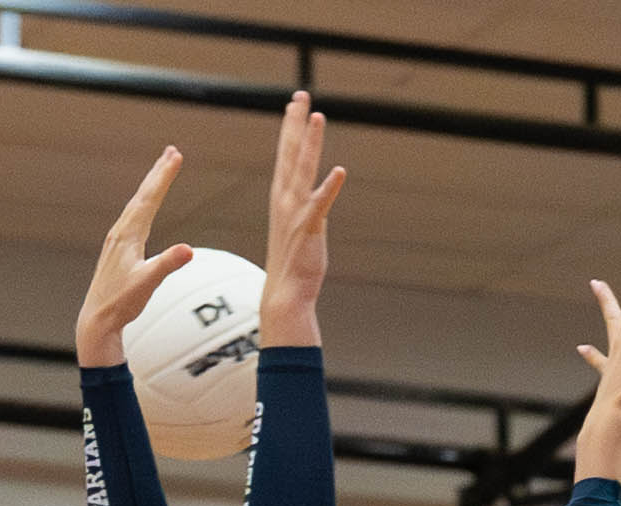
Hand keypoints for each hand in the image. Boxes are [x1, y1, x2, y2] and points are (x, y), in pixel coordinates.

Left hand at [77, 146, 195, 366]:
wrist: (97, 319)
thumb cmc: (121, 303)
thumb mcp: (147, 284)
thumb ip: (167, 264)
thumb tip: (188, 249)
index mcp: (128, 235)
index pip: (150, 198)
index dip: (164, 176)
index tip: (176, 156)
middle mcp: (120, 232)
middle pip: (143, 195)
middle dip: (158, 173)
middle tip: (172, 152)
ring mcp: (117, 240)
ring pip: (137, 205)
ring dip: (150, 187)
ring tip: (161, 173)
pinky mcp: (117, 250)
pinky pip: (133, 219)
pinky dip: (142, 206)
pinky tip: (143, 209)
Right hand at [258, 90, 346, 338]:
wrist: (285, 294)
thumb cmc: (292, 265)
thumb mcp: (297, 230)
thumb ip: (306, 211)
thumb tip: (314, 205)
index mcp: (281, 198)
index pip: (285, 156)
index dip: (290, 128)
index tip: (294, 104)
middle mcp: (285, 200)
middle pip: (290, 153)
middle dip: (295, 123)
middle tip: (301, 95)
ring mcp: (296, 213)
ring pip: (303, 170)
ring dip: (310, 143)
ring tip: (318, 117)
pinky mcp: (310, 229)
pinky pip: (321, 204)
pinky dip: (330, 187)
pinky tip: (339, 171)